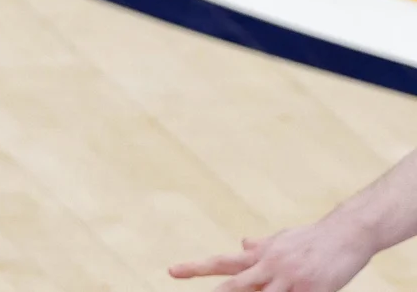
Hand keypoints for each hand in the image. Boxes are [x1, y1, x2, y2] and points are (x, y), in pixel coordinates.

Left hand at [168, 216, 375, 291]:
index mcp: (259, 254)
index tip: (171, 271)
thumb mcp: (281, 239)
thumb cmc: (312, 238)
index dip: (195, 268)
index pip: (221, 262)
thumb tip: (242, 242)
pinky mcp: (314, 290)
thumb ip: (261, 246)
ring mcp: (291, 279)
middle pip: (236, 284)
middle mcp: (270, 265)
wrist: (347, 232)